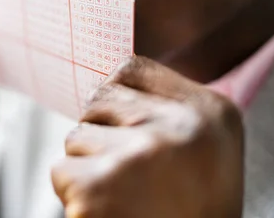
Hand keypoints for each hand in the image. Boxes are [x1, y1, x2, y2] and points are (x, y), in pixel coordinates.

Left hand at [52, 56, 243, 217]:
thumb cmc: (199, 200)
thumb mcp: (211, 137)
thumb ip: (168, 100)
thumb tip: (111, 76)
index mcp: (206, 111)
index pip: (128, 70)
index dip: (119, 99)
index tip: (132, 126)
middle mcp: (172, 130)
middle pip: (96, 102)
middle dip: (104, 133)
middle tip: (137, 174)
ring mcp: (132, 159)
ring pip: (76, 137)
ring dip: (90, 165)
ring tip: (126, 195)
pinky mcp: (94, 192)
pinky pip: (62, 171)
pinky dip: (76, 192)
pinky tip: (109, 209)